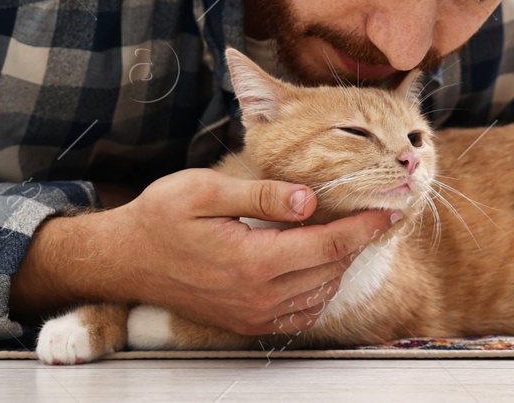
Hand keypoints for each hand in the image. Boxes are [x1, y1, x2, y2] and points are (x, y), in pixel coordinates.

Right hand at [106, 168, 397, 336]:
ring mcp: (253, 314)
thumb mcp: (206, 190)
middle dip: (358, 240)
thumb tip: (309, 199)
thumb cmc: (160, 217)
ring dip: (340, 263)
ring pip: (320, 292)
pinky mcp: (246, 322)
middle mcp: (258, 296)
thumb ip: (263, 195)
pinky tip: (318, 264)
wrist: (125, 259)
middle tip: (376, 213)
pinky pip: (299, 313)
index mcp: (253, 261)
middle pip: (331, 269)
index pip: (328, 245)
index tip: (389, 208)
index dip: (364, 226)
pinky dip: (318, 289)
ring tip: (348, 231)